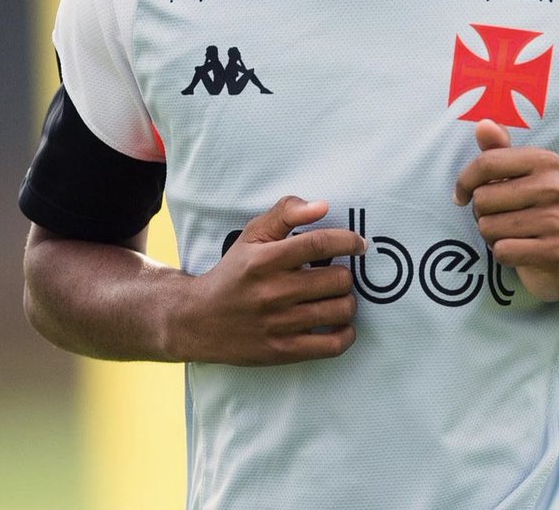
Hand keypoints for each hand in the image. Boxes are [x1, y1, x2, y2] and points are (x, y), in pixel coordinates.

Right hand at [174, 196, 366, 364]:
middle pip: (336, 279)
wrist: (199, 320)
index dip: (347, 241)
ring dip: (347, 300)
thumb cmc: (234, 272)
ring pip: (339, 310)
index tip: (359, 244)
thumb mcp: (252, 235)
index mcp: (265, 259)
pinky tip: (341, 323)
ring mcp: (279, 324)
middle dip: (345, 274)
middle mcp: (273, 292)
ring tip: (337, 296)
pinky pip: (332, 345)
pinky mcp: (283, 351)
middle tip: (337, 274)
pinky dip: (346, 333)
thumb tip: (323, 206)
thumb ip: (286, 213)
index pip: (318, 244)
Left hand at [453, 119, 558, 301]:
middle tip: (500, 217)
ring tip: (511, 233)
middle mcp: (557, 187)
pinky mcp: (557, 251)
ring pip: (489, 227)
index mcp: (546, 161)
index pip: (486, 162)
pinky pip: (503, 251)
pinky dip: (503, 254)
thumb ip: (497, 150)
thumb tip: (483, 124)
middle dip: (481, 213)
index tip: (462, 194)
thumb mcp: (515, 177)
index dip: (464, 181)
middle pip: (483, 198)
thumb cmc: (530, 210)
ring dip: (492, 235)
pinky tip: (520, 250)